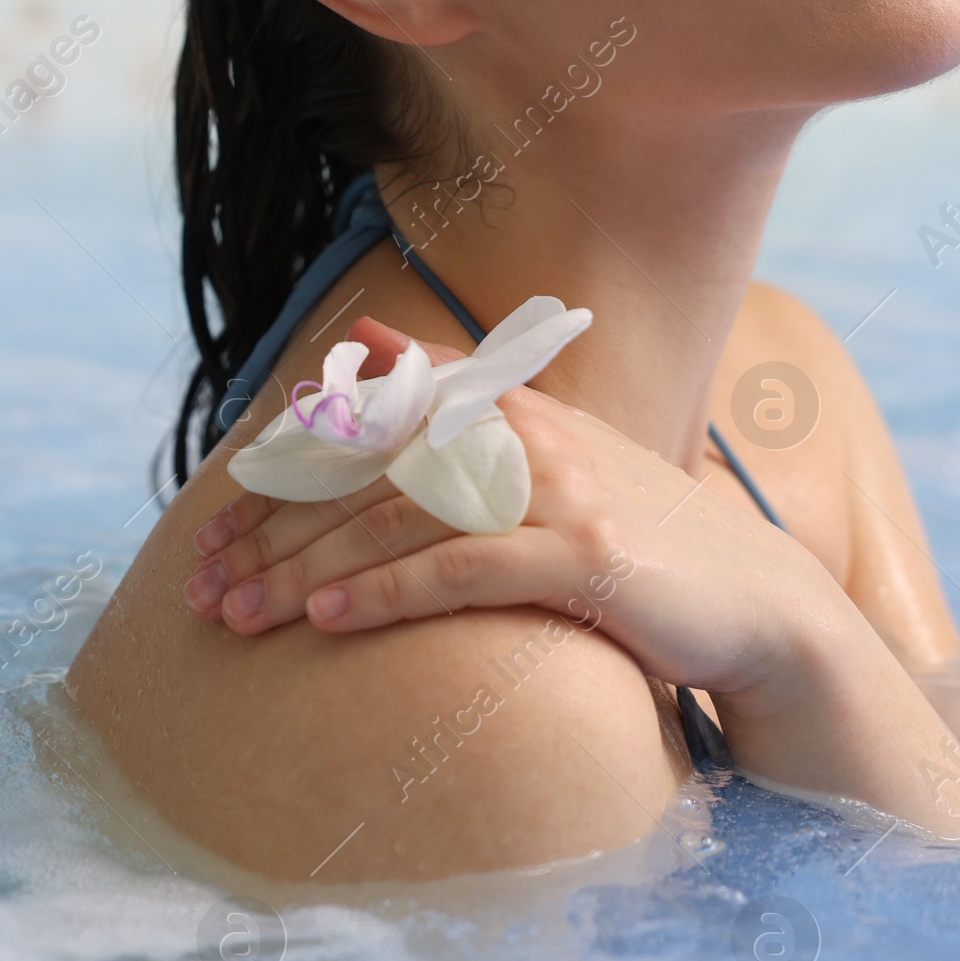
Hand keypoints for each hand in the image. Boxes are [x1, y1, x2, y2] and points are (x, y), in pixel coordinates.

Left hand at [187, 318, 809, 700]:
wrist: (757, 604)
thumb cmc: (636, 541)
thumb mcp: (548, 456)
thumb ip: (460, 399)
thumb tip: (369, 338)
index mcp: (508, 405)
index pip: (367, 425)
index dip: (282, 475)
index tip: (212, 530)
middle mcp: (526, 432)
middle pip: (367, 476)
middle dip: (273, 535)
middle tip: (202, 588)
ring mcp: (557, 491)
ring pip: (398, 523)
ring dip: (305, 572)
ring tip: (238, 617)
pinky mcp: (583, 558)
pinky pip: (461, 570)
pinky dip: (385, 594)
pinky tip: (326, 622)